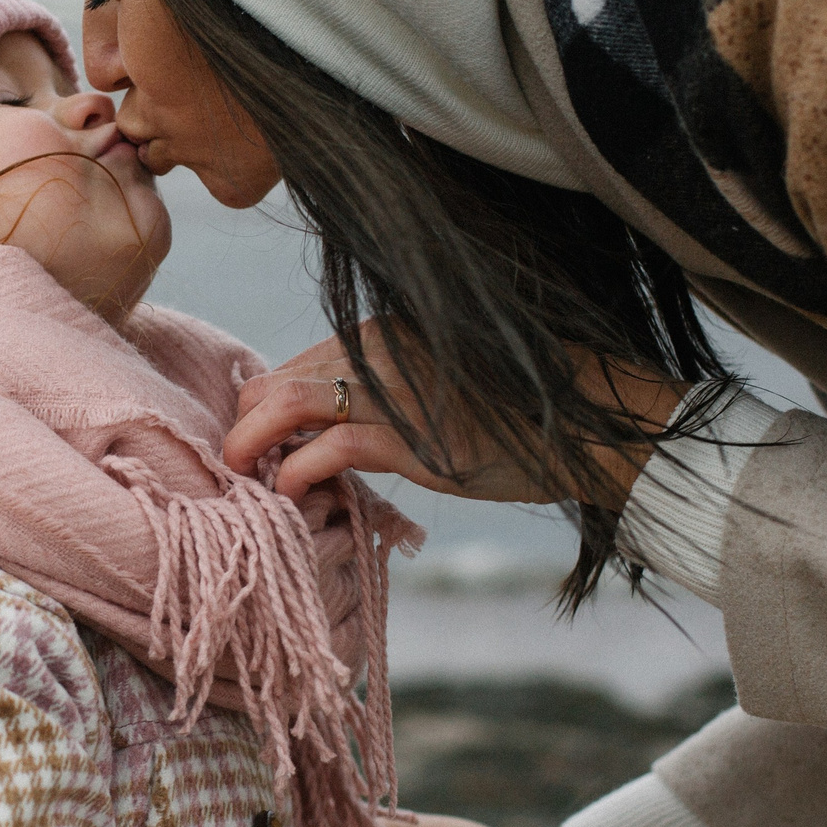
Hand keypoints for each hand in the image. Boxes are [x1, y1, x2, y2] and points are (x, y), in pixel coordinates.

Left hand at [224, 319, 683, 506]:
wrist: (587, 425)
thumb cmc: (520, 411)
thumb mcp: (446, 381)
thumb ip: (392, 386)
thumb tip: (336, 424)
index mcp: (385, 333)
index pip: (301, 362)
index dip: (267, 402)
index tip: (259, 439)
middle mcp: (380, 350)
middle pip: (281, 377)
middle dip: (247, 421)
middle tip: (239, 463)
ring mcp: (393, 391)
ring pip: (288, 402)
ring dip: (250, 441)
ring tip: (241, 474)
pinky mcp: (409, 436)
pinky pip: (325, 450)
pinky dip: (294, 472)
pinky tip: (290, 493)